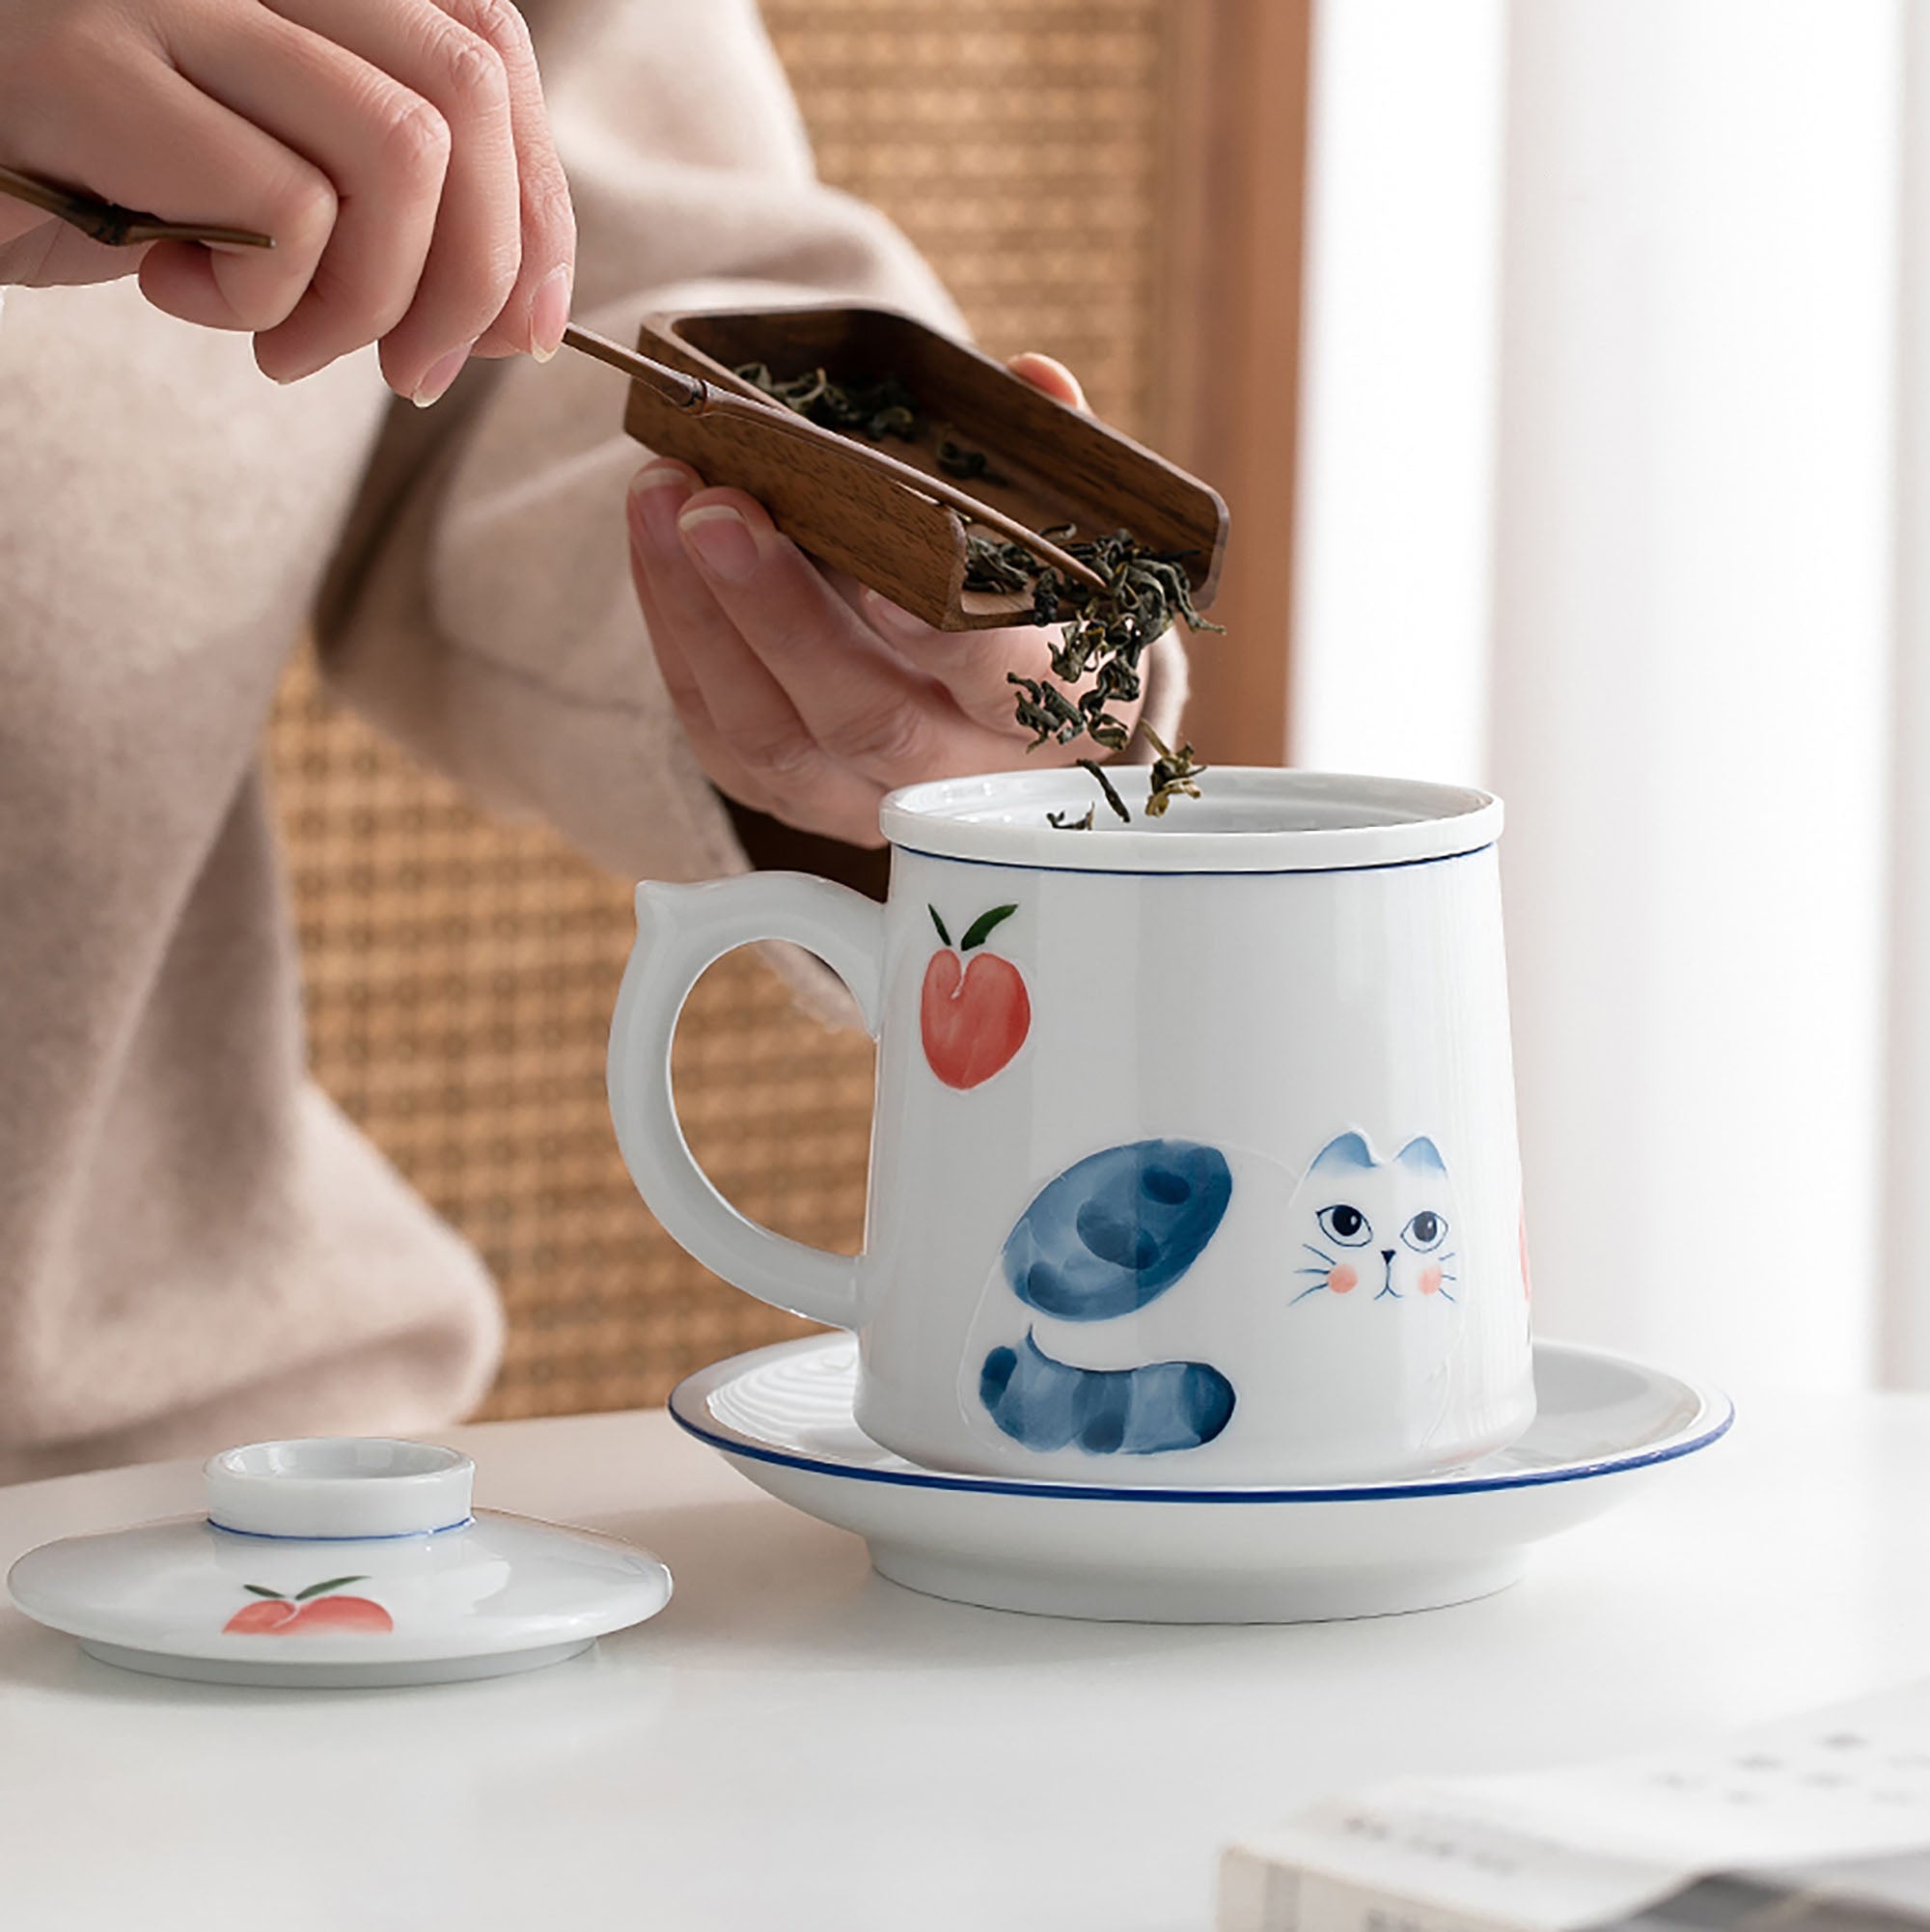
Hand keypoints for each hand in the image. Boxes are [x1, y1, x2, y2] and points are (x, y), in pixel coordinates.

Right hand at [0, 0, 573, 399]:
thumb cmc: (103, 177)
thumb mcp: (272, 182)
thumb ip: (397, 214)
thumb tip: (520, 317)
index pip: (488, 46)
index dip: (537, 205)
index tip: (523, 326)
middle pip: (465, 97)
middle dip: (474, 278)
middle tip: (410, 373)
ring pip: (398, 154)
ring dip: (366, 302)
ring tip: (279, 342)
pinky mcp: (88, 67)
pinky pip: (284, 210)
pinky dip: (260, 302)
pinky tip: (176, 291)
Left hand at [626, 353, 1141, 848]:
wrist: (1013, 714)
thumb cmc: (1039, 605)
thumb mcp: (1068, 537)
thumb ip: (1047, 463)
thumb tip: (1034, 379)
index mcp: (1057, 709)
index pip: (1005, 685)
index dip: (948, 642)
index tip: (887, 576)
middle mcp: (966, 778)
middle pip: (868, 718)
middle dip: (781, 614)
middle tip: (717, 510)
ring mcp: (873, 801)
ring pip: (775, 737)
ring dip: (703, 617)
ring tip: (661, 501)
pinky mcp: (794, 799)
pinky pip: (723, 737)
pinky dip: (680, 639)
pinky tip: (656, 550)